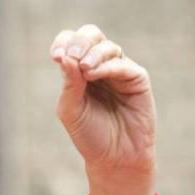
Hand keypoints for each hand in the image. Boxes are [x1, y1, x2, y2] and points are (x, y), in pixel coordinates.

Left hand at [50, 24, 155, 177]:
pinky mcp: (137, 79)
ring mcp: (120, 71)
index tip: (56, 57)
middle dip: (80, 42)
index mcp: (79, 71)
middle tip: (71, 56)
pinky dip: (107, 66)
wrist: (114, 158)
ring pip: (107, 47)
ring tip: (84, 69)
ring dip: (93, 54)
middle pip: (91, 35)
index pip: (71, 43)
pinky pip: (123, 64)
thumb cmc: (90, 136)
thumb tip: (66, 56)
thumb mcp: (71, 110)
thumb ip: (69, 84)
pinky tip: (95, 73)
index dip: (63, 43)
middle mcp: (100, 66)